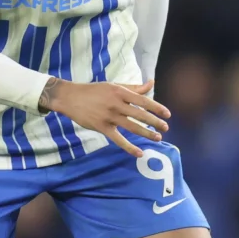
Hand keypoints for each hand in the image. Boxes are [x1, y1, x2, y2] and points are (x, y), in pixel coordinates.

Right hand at [38, 78, 170, 156]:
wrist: (71, 98)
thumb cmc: (94, 91)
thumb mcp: (114, 86)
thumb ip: (134, 87)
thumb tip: (151, 84)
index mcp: (120, 92)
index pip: (143, 100)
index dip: (156, 108)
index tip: (167, 114)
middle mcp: (116, 104)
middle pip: (140, 114)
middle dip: (155, 122)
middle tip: (166, 127)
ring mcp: (109, 116)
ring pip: (132, 127)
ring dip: (146, 133)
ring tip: (158, 138)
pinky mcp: (102, 127)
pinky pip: (118, 139)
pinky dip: (129, 147)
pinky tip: (139, 153)